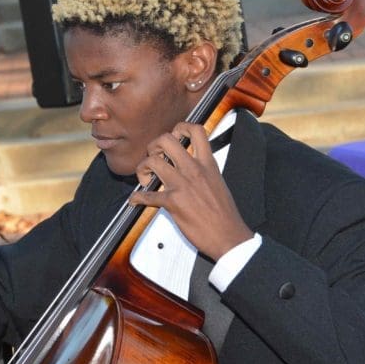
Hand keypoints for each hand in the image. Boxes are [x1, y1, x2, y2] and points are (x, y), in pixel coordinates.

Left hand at [129, 122, 251, 259]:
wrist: (229, 236)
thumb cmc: (225, 214)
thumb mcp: (218, 182)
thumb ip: (204, 170)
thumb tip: (193, 167)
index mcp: (208, 164)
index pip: (196, 131)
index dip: (181, 127)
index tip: (174, 137)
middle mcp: (194, 170)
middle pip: (167, 140)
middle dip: (154, 145)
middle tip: (154, 157)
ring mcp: (182, 185)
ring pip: (152, 162)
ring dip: (142, 168)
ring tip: (145, 178)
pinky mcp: (173, 202)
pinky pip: (146, 196)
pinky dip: (137, 199)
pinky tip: (136, 201)